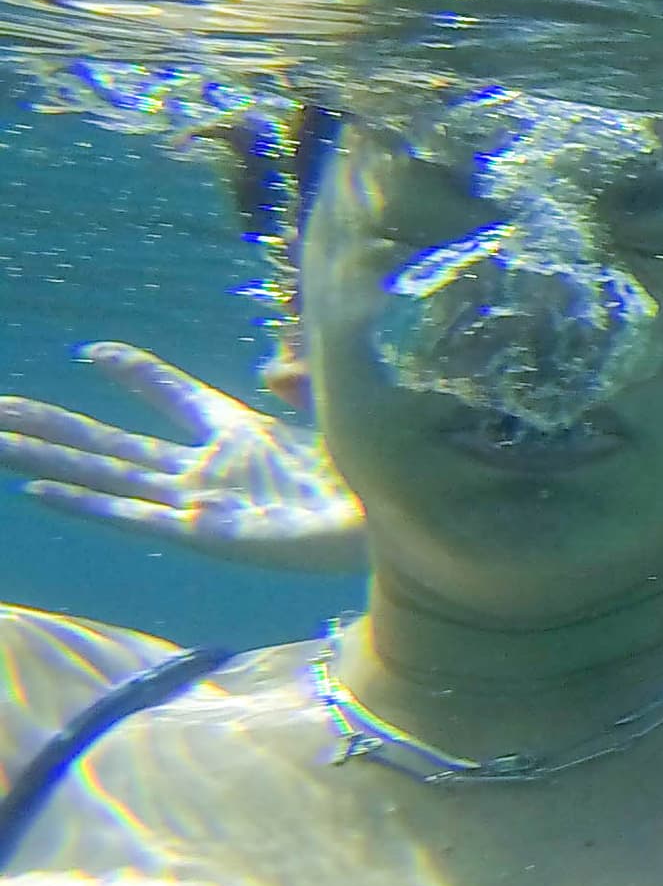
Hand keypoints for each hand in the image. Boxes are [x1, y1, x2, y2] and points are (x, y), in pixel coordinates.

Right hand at [0, 344, 366, 571]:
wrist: (400, 517)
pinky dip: (85, 503)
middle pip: (110, 444)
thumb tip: (268, 372)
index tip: (94, 352)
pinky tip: (39, 491)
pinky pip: (130, 515)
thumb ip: (294, 385)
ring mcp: (199, 503)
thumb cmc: (374, 468)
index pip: (174, 396)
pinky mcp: (203, 534)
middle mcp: (207, 471)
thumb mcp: (331, 408)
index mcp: (240, 434)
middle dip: (51, 426)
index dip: (138, 375)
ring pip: (103, 474)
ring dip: (45, 458)